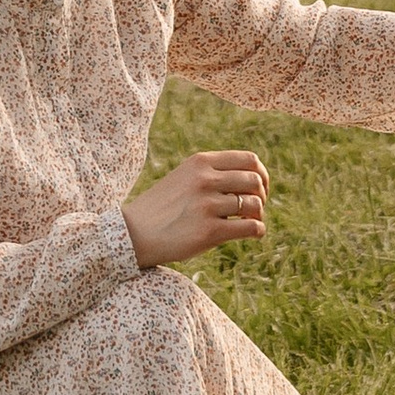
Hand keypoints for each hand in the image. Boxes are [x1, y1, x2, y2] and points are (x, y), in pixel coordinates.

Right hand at [124, 150, 268, 266]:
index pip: (249, 160)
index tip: (260, 187)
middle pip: (255, 181)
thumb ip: (212, 173)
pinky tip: (254, 233)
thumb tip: (254, 179)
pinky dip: (258, 231)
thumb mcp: (183, 178)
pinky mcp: (209, 231)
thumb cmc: (161, 208)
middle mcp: (205, 180)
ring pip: (255, 205)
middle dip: (262, 195)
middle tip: (255, 208)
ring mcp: (207, 205)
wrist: (133, 234)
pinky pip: (251, 227)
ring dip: (258, 215)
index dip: (261, 174)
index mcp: (200, 162)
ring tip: (251, 222)